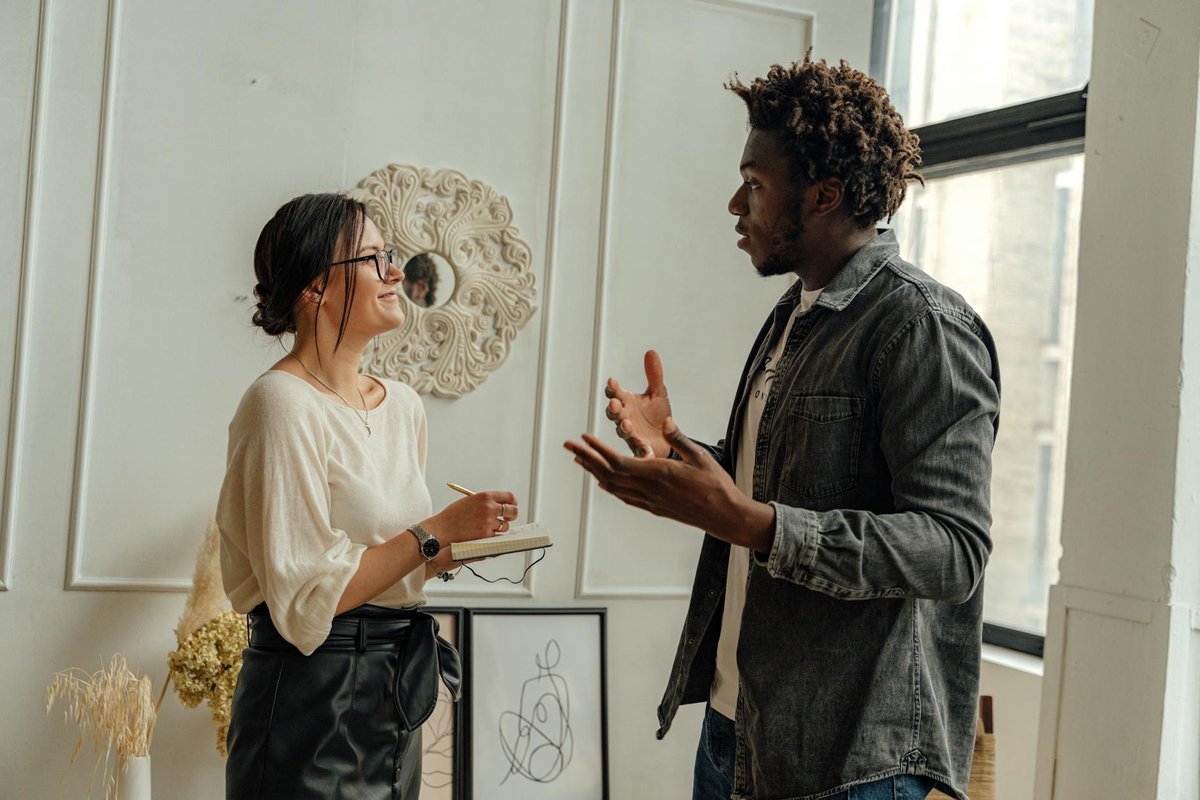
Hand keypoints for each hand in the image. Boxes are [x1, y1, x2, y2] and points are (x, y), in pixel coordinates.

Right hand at [422, 491, 518, 573]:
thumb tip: (501, 505)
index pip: (509, 497)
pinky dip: (493, 536)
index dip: (512, 502)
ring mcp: (488, 522)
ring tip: (490, 527)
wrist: (442, 529)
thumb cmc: (453, 515)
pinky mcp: (486, 535)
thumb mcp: (470, 500)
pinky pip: (497, 536)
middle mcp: (489, 508)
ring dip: (501, 527)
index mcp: (485, 496)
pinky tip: (484, 534)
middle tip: (508, 518)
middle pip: (513, 511)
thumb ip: (486, 501)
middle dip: (512, 515)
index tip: (512, 506)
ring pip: (506, 526)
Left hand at [564, 418, 775, 551]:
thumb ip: (679, 438)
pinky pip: (625, 498)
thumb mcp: (700, 456)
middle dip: (586, 459)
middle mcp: (649, 489)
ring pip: (613, 488)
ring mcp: (650, 501)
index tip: (583, 438)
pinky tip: (605, 483)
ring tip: (581, 461)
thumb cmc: (716, 485)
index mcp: (658, 473)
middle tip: (570, 447)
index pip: (617, 462)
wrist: (724, 516)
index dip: (597, 451)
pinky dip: (610, 488)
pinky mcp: (655, 508)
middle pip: (608, 474)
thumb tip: (665, 421)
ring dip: (594, 473)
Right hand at [605, 350, 673, 457]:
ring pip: (623, 431)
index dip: (613, 388)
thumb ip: (654, 375)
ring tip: (626, 424)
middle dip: (613, 409)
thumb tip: (651, 352)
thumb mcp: (658, 393)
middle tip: (614, 404)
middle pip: (615, 413)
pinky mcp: (641, 449)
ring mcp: (632, 434)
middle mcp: (626, 418)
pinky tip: (646, 450)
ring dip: (623, 428)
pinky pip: (639, 450)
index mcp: (628, 403)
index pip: (616, 393)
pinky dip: (642, 451)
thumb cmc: (657, 415)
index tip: (612, 381)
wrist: (668, 439)